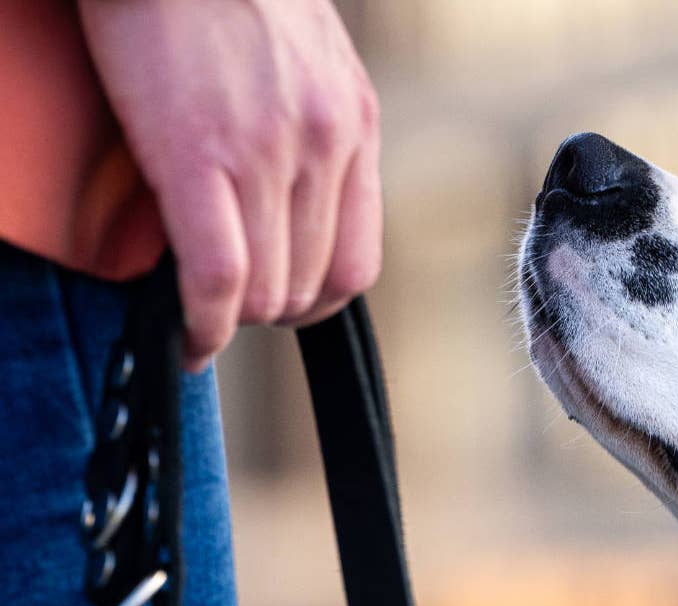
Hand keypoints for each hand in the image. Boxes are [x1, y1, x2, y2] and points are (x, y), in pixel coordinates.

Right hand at [78, 0, 381, 368]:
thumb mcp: (301, 61)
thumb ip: (310, 134)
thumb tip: (289, 211)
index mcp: (354, 124)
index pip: (356, 264)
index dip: (313, 303)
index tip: (274, 306)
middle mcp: (325, 145)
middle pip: (309, 286)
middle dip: (263, 311)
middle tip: (221, 306)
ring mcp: (267, 152)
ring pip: (265, 290)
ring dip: (229, 319)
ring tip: (198, 313)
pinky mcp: (199, 152)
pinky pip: (218, 275)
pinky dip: (201, 324)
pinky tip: (187, 338)